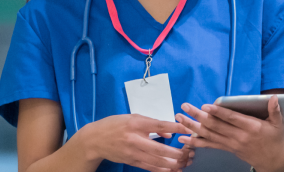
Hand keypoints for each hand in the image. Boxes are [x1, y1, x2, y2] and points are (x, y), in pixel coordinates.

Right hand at [79, 114, 193, 171]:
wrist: (95, 140)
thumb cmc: (115, 125)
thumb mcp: (133, 118)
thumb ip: (152, 123)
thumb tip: (169, 132)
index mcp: (136, 123)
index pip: (159, 125)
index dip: (175, 128)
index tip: (187, 129)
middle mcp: (135, 139)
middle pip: (160, 148)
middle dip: (177, 152)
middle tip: (189, 152)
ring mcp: (133, 152)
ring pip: (156, 161)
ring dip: (172, 163)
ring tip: (184, 162)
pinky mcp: (131, 161)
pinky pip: (149, 167)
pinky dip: (161, 170)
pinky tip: (172, 170)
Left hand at [175, 95, 283, 171]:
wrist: (273, 162)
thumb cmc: (275, 140)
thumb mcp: (279, 125)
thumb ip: (274, 111)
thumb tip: (274, 97)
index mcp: (251, 127)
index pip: (231, 119)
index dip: (218, 112)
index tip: (206, 106)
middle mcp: (238, 136)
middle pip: (215, 125)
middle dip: (198, 116)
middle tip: (185, 107)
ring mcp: (231, 144)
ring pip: (209, 134)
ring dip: (193, 127)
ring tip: (180, 118)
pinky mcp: (227, 148)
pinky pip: (209, 145)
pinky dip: (195, 142)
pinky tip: (184, 139)